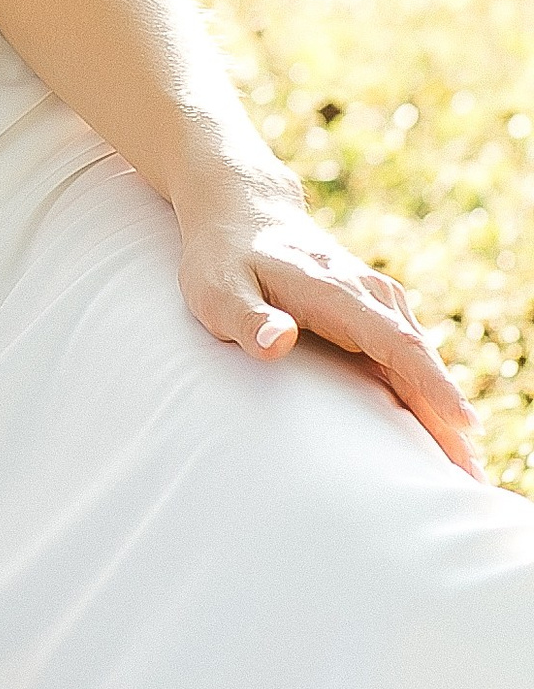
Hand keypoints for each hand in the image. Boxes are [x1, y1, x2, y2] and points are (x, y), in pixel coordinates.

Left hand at [177, 176, 479, 472]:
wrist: (243, 212)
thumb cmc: (224, 259)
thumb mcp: (217, 289)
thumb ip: (247, 318)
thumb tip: (278, 342)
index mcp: (336, 291)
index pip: (396, 342)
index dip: (431, 385)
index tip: (463, 424)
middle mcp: (368, 294)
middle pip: (420, 360)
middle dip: (448, 416)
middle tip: (472, 476)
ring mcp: (377, 302)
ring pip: (421, 360)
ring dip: (445, 410)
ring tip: (467, 469)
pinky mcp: (375, 312)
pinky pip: (409, 357)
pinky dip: (429, 393)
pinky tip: (441, 431)